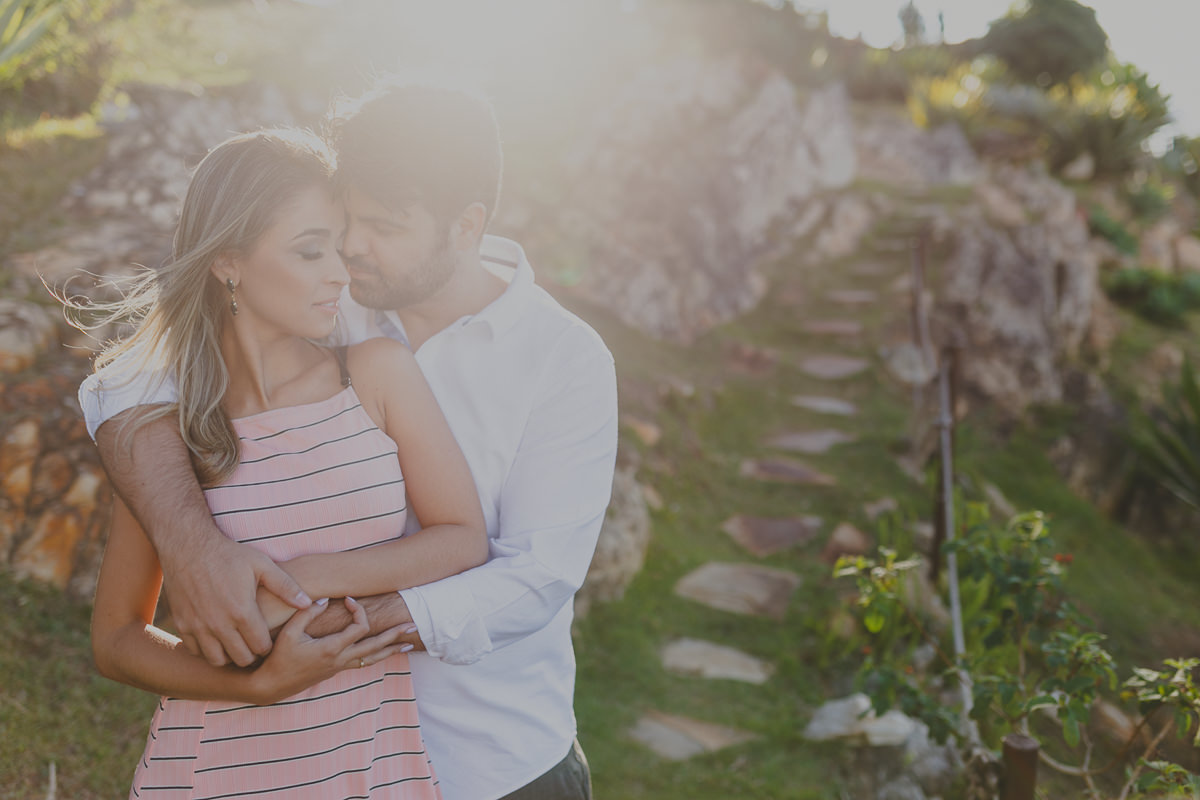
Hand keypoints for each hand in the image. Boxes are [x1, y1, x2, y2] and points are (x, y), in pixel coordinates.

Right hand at [161, 534, 310, 667]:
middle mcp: (219, 623)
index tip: (268, 638)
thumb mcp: (262, 565)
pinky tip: (216, 637)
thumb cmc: (229, 554)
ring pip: (217, 660)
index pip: (261, 647)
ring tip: (236, 642)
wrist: (189, 546)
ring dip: (229, 655)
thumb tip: (308, 603)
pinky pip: (196, 651)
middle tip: (254, 643)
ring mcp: (198, 626)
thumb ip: (286, 586)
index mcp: (242, 611)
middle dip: (252, 654)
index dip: (268, 646)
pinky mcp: (182, 625)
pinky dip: (207, 649)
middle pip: (242, 658)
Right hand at [248, 597, 412, 704]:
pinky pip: (363, 663)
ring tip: (409, 643)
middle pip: (375, 646)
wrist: (272, 685)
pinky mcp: (337, 670)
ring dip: (391, 649)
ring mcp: (340, 666)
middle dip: (394, 635)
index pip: (359, 627)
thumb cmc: (279, 658)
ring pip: (372, 658)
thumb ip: (307, 613)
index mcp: (331, 649)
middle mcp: (340, 659)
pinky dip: (377, 656)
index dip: (358, 610)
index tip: (348, 599)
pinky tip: (385, 653)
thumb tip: (326, 599)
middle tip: (412, 625)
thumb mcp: (289, 632)